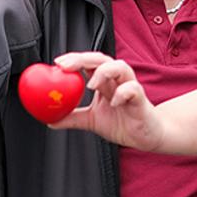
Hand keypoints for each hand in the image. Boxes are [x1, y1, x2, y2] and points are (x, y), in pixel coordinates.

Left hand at [47, 52, 165, 152]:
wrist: (146, 137)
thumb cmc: (122, 123)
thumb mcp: (91, 121)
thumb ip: (72, 118)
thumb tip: (50, 120)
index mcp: (104, 82)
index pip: (89, 63)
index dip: (74, 59)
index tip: (58, 64)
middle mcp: (117, 80)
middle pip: (102, 60)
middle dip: (83, 59)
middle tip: (67, 66)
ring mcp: (130, 88)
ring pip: (121, 67)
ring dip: (104, 71)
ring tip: (91, 83)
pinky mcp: (141, 100)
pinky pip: (134, 89)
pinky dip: (123, 92)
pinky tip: (114, 102)